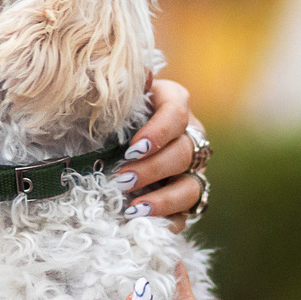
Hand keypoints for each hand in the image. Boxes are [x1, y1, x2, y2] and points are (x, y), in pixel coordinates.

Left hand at [116, 76, 206, 232]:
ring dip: (164, 200)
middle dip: (152, 169)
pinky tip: (146, 225)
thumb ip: (125, 90)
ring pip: (192, 187)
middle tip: (121, 179)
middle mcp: (189, 135)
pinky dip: (169, 221)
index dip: (157, 133)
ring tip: (134, 209)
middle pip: (183, 153)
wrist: (108, 137)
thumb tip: (141, 74)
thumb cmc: (110, 113)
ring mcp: (191, 169)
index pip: (176, 113)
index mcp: (173, 103)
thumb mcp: (115, 98)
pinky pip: (187, 214)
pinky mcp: (186, 198)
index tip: (132, 148)